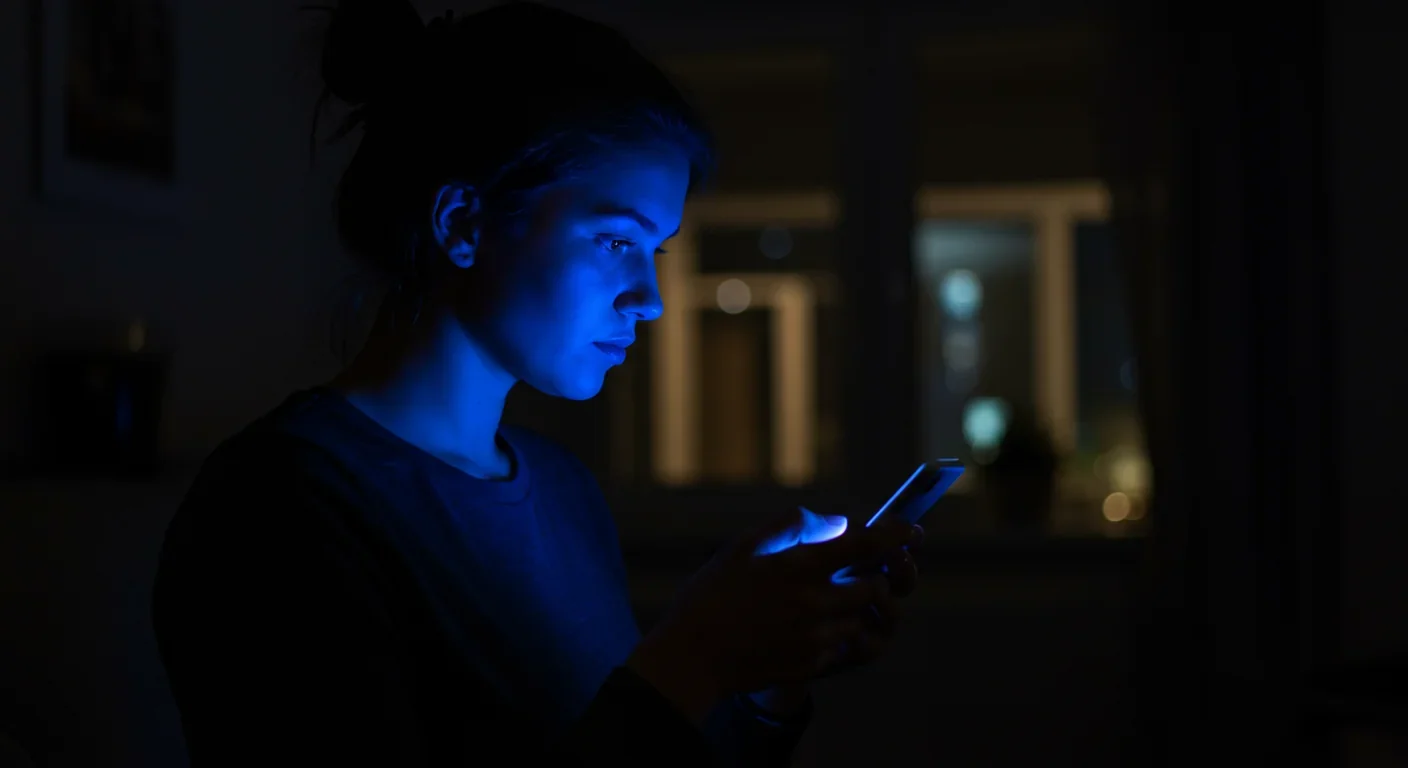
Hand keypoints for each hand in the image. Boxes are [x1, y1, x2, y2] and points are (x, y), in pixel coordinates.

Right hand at [627, 508, 912, 723]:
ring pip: (862, 617)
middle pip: (875, 586)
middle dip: (878, 575)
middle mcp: (814, 601)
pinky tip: (813, 626)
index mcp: (799, 566)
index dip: (896, 534)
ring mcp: (815, 637)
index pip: (866, 544)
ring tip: (832, 599)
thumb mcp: (742, 547)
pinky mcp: (811, 664)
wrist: (691, 657)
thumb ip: (791, 527)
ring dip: (858, 606)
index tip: (912, 530)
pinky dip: (840, 632)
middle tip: (868, 568)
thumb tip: (833, 521)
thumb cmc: (711, 596)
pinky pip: (843, 645)